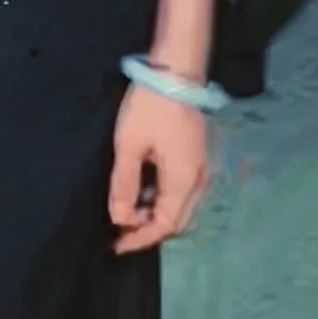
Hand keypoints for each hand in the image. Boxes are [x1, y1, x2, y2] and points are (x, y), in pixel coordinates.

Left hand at [109, 82, 210, 252]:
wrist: (176, 73)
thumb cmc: (149, 108)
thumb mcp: (129, 145)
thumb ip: (125, 185)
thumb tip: (120, 219)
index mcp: (183, 181)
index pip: (164, 225)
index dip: (140, 238)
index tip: (116, 245)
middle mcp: (198, 181)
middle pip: (177, 221)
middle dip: (148, 231)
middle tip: (119, 234)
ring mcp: (201, 169)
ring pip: (181, 208)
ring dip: (156, 216)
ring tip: (127, 216)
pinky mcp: (197, 158)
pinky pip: (182, 193)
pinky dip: (163, 201)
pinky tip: (143, 195)